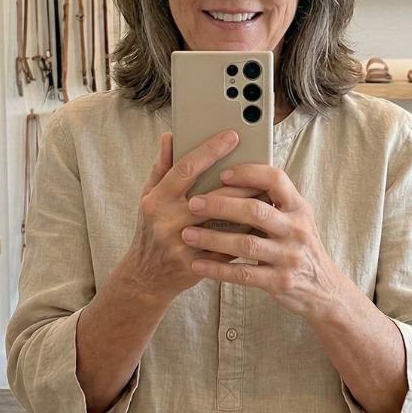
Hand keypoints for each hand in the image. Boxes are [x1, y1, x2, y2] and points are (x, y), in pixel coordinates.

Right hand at [122, 130, 255, 304]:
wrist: (145, 277)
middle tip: (261, 168)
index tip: (231, 136)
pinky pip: (227, 247)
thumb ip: (161, 167)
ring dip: (247, 208)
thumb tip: (170, 137)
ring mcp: (182, 245)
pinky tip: (259, 224)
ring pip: (224, 223)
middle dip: (240, 183)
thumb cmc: (150, 229)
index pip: (186, 169)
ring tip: (266, 194)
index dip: (210, 151)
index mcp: (157, 200)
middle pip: (213, 197)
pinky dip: (244, 235)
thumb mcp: (148, 196)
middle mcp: (168, 222)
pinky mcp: (196, 265)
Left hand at [182, 164, 349, 320]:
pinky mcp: (280, 281)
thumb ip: (273, 203)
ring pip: (246, 243)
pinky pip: (244, 273)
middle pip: (255, 210)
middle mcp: (296, 229)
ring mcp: (289, 256)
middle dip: (221, 205)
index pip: (276, 179)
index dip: (248, 173)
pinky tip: (198, 265)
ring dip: (213, 238)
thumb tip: (233, 179)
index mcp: (299, 208)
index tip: (222, 173)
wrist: (324, 290)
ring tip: (187, 234)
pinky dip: (218, 269)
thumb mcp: (297, 220)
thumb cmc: (301, 249)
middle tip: (193, 203)